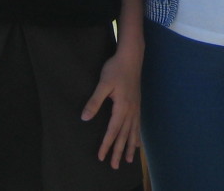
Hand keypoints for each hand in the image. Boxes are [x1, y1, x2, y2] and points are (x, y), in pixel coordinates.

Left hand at [83, 44, 141, 166]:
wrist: (132, 57)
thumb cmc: (116, 69)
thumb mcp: (103, 84)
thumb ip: (94, 101)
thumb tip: (85, 118)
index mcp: (122, 107)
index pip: (113, 130)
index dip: (106, 145)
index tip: (101, 157)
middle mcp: (131, 110)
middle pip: (124, 135)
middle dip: (119, 151)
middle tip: (115, 166)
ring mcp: (136, 107)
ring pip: (133, 131)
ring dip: (130, 147)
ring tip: (128, 160)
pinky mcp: (137, 103)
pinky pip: (138, 125)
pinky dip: (137, 136)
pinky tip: (137, 142)